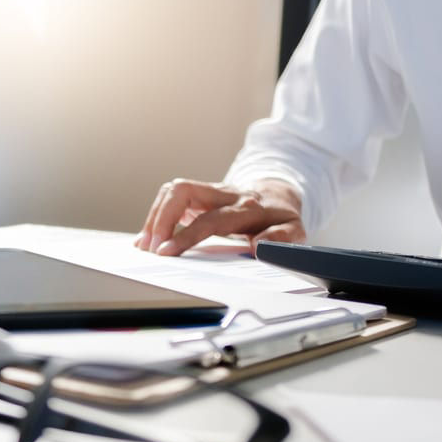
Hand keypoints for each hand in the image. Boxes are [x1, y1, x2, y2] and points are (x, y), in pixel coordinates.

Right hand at [134, 178, 305, 255]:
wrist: (276, 197)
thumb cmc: (282, 219)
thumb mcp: (295, 231)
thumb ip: (281, 238)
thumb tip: (258, 247)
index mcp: (247, 207)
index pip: (210, 218)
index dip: (186, 234)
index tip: (167, 251)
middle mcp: (225, 193)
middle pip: (183, 191)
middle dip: (161, 218)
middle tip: (152, 248)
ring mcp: (209, 191)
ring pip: (173, 191)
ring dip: (154, 217)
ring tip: (146, 245)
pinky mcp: (197, 195)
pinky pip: (170, 198)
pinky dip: (156, 216)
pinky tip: (149, 237)